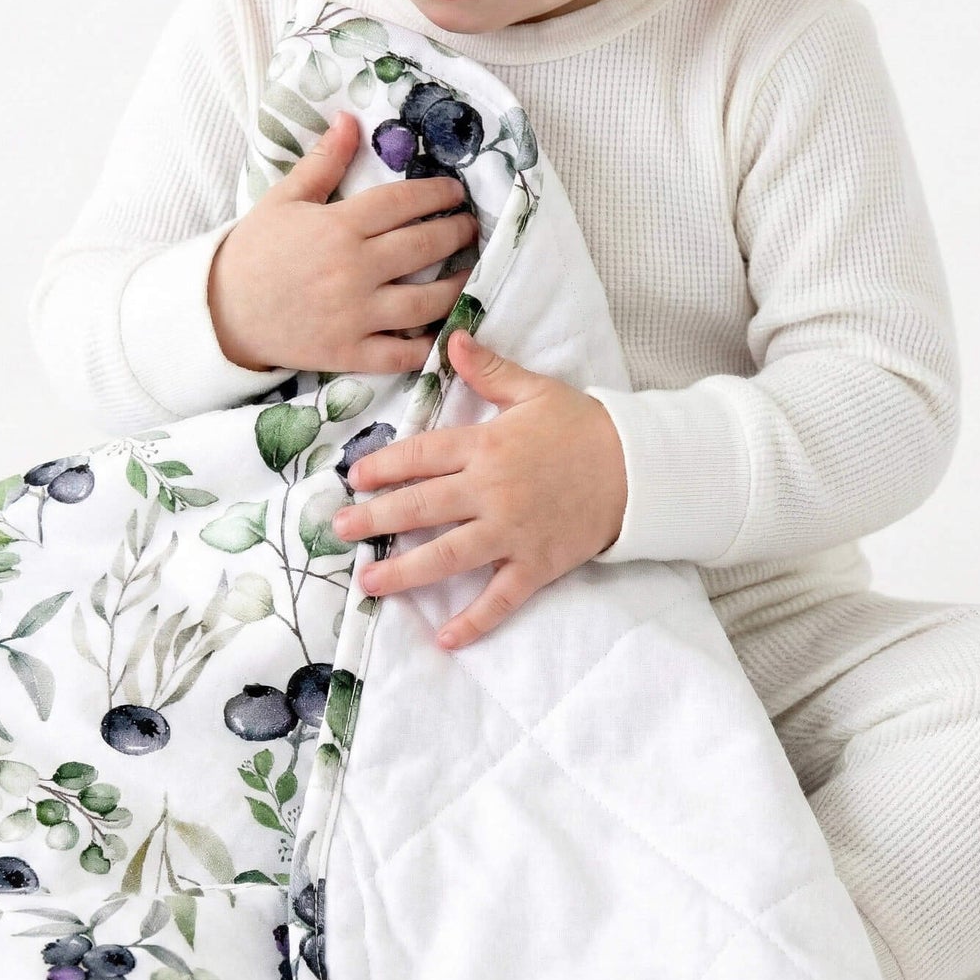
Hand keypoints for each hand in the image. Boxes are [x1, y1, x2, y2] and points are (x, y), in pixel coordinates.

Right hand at [208, 112, 479, 374]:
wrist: (221, 311)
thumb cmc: (254, 251)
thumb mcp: (284, 199)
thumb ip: (323, 162)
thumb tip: (350, 120)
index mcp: (339, 226)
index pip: (404, 203)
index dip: (437, 194)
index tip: (455, 192)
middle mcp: (354, 269)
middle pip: (424, 247)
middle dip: (457, 234)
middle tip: (470, 228)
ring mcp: (355, 315)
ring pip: (426, 303)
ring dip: (457, 287)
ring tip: (469, 274)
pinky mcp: (350, 352)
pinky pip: (402, 355)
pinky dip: (429, 347)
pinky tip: (446, 330)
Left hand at [331, 328, 627, 651]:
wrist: (639, 467)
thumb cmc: (584, 427)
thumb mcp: (535, 390)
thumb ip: (489, 370)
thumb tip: (454, 339)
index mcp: (488, 446)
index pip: (422, 456)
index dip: (384, 467)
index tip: (354, 478)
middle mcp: (493, 491)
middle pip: (422, 507)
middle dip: (376, 519)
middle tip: (340, 530)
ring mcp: (513, 532)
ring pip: (448, 555)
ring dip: (405, 571)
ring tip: (369, 581)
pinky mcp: (537, 564)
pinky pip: (501, 598)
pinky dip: (475, 621)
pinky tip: (444, 639)